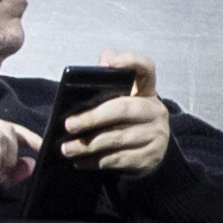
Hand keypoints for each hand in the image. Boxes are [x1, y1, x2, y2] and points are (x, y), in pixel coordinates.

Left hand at [54, 62, 176, 177]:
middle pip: (123, 108)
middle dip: (92, 118)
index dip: (131, 61)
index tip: (111, 62)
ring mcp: (155, 135)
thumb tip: (100, 64)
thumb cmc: (125, 120)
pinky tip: (80, 161)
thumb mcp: (122, 99)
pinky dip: (96, 161)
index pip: (146, 68)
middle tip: (69, 125)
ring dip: (88, 145)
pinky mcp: (150, 157)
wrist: (149, 152)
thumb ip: (108, 81)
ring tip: (67, 148)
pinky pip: (118, 159)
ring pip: (117, 138)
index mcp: (146, 90)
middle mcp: (155, 111)